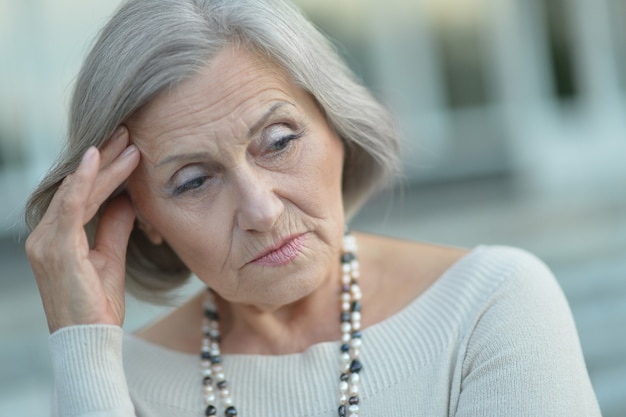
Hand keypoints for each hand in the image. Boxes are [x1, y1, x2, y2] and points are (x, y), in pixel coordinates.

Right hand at [25, 127, 140, 332]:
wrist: (90, 341)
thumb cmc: (98, 305)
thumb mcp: (110, 258)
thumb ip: (114, 226)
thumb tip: (126, 199)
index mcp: (57, 237)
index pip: (83, 195)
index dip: (105, 171)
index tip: (128, 148)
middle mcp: (44, 235)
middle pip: (78, 188)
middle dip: (105, 159)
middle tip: (128, 132)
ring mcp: (45, 241)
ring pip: (78, 192)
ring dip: (103, 165)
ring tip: (127, 140)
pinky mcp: (54, 249)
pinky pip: (70, 206)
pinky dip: (83, 180)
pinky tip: (97, 157)